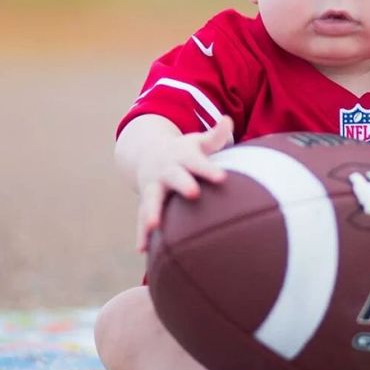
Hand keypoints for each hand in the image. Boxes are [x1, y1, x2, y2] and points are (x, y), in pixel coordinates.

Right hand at [134, 115, 233, 251]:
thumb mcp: (199, 142)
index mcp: (183, 157)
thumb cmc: (184, 151)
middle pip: (174, 177)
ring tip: (154, 226)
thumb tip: (228, 120)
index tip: (223, 178)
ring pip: (152, 200)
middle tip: (193, 193)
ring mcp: (154, 187)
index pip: (198, 162)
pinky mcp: (146, 202)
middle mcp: (166, 171)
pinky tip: (142, 249)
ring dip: (152, 212)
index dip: (209, 169)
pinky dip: (142, 233)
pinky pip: (142, 218)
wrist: (149, 154)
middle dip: (182, 184)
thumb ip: (216, 135)